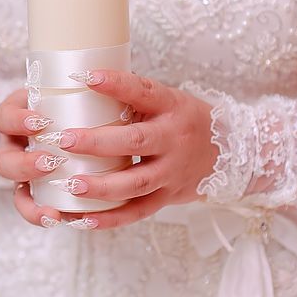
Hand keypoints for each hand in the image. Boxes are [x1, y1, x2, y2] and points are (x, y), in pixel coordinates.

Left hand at [0, 70, 217, 228]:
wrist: (231, 152)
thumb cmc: (183, 120)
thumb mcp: (167, 100)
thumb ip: (133, 97)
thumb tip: (82, 82)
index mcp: (171, 107)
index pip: (143, 91)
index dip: (116, 84)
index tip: (86, 77)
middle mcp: (174, 139)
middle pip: (136, 142)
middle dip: (98, 142)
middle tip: (65, 140)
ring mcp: (172, 171)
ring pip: (136, 183)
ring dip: (102, 186)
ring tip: (71, 184)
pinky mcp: (168, 197)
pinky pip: (138, 211)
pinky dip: (110, 218)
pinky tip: (83, 219)